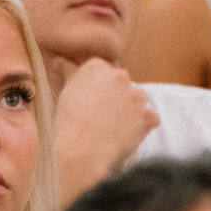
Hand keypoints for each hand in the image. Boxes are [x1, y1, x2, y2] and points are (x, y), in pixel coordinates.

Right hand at [52, 57, 158, 202]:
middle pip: (121, 85)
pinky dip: (142, 127)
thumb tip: (60, 60)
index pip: (103, 73)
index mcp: (97, 66)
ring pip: (137, 101)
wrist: (82, 151)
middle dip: (115, 98)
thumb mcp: (65, 92)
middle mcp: (120, 76)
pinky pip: (150, 119)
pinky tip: (126, 136)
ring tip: (112, 128)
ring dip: (130, 111)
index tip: (91, 104)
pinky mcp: (148, 115)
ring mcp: (137, 95)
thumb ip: (69, 71)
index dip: (98, 90)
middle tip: (101, 118)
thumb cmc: (69, 123)